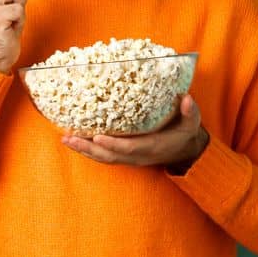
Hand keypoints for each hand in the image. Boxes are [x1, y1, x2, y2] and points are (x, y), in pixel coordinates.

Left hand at [62, 93, 208, 170]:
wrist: (185, 151)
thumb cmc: (185, 133)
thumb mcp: (192, 123)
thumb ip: (190, 112)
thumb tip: (186, 98)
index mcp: (154, 147)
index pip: (131, 147)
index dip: (114, 144)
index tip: (97, 136)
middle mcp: (139, 156)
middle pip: (110, 156)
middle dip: (89, 148)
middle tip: (69, 139)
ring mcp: (131, 158)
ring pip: (104, 158)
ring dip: (84, 150)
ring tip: (65, 140)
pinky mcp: (125, 156)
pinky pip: (104, 156)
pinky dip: (88, 151)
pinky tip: (74, 142)